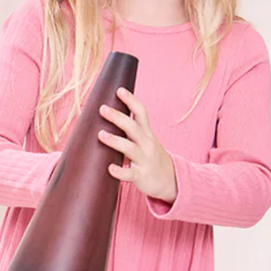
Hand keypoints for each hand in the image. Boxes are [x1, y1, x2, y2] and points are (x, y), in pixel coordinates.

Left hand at [99, 87, 177, 202]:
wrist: (170, 181)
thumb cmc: (151, 158)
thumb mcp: (146, 140)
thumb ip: (132, 129)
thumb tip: (111, 114)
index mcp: (147, 134)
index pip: (141, 113)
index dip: (131, 101)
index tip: (119, 90)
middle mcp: (147, 144)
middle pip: (133, 127)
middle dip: (118, 117)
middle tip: (102, 109)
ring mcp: (145, 160)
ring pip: (130, 148)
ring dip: (115, 141)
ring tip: (100, 134)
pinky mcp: (142, 176)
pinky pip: (131, 173)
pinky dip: (120, 171)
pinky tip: (110, 168)